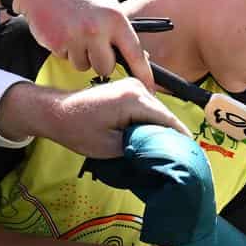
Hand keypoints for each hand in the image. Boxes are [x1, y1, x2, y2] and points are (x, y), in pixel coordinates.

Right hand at [11, 0, 154, 89]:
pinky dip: (64, 50)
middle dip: (101, 62)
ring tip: (75, 32)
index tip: (150, 90)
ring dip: (81, 56)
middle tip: (94, 44)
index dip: (144, 74)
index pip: (135, 54)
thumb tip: (138, 55)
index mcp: (115, 18)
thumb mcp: (107, 2)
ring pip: (84, 66)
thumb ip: (120, 28)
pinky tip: (61, 30)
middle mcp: (96, 30)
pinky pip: (66, 59)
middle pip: (106, 68)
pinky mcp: (55, 43)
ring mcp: (74, 38)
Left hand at [46, 78, 192, 157]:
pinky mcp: (129, 89)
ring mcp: (134, 85)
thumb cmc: (78, 130)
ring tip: (168, 151)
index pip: (169, 121)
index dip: (181, 140)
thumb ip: (141, 147)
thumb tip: (161, 151)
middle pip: (166, 115)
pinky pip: (149, 108)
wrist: (55, 112)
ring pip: (159, 112)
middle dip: (172, 135)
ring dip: (162, 130)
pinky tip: (153, 139)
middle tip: (179, 159)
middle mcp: (138, 87)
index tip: (190, 158)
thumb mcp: (112, 147)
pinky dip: (152, 123)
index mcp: (135, 99)